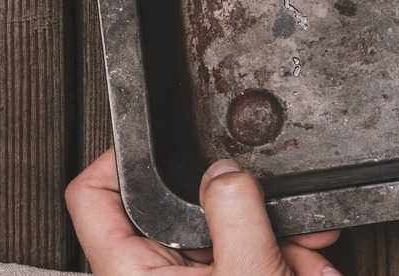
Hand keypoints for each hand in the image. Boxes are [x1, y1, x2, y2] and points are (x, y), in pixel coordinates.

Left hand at [66, 149, 341, 275]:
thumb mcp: (248, 275)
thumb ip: (235, 214)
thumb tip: (225, 170)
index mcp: (130, 275)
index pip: (91, 195)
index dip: (120, 155)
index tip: (163, 136)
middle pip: (181, 212)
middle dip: (244, 208)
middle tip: (282, 214)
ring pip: (221, 236)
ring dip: (274, 239)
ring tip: (307, 258)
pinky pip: (241, 260)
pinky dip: (278, 260)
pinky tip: (306, 268)